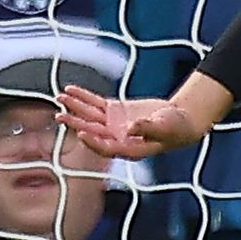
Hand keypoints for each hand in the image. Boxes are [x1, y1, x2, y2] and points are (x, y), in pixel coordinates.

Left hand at [60, 76, 231, 162]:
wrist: (180, 120)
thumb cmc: (176, 129)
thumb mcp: (165, 128)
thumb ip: (148, 129)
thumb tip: (131, 128)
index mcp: (128, 148)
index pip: (106, 147)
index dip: (93, 142)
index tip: (81, 134)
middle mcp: (116, 137)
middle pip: (92, 131)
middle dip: (75, 123)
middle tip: (60, 116)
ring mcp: (114, 124)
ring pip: (90, 116)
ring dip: (75, 107)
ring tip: (60, 97)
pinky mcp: (115, 111)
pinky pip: (96, 103)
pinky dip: (84, 97)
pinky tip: (72, 90)